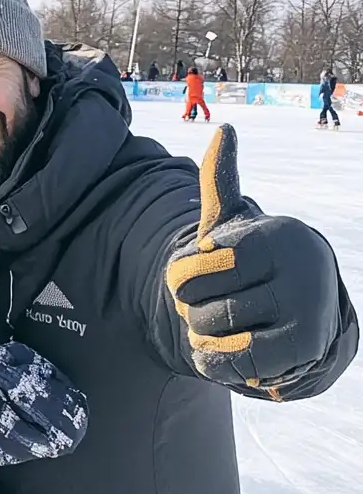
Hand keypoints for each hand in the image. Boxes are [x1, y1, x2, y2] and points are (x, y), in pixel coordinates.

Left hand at [165, 124, 341, 390]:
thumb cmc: (253, 260)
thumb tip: (225, 130)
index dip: (188, 272)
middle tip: (211, 300)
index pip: (204, 260)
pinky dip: (217, 360)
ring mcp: (305, 314)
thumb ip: (221, 180)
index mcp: (274, 237)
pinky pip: (235, 364)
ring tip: (222, 323)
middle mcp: (297, 273)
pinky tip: (227, 347)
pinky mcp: (302, 353)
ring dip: (202, 333)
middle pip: (202, 302)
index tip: (199, 271)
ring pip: (215, 332)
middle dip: (192, 305)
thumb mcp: (233, 222)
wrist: (301, 310)